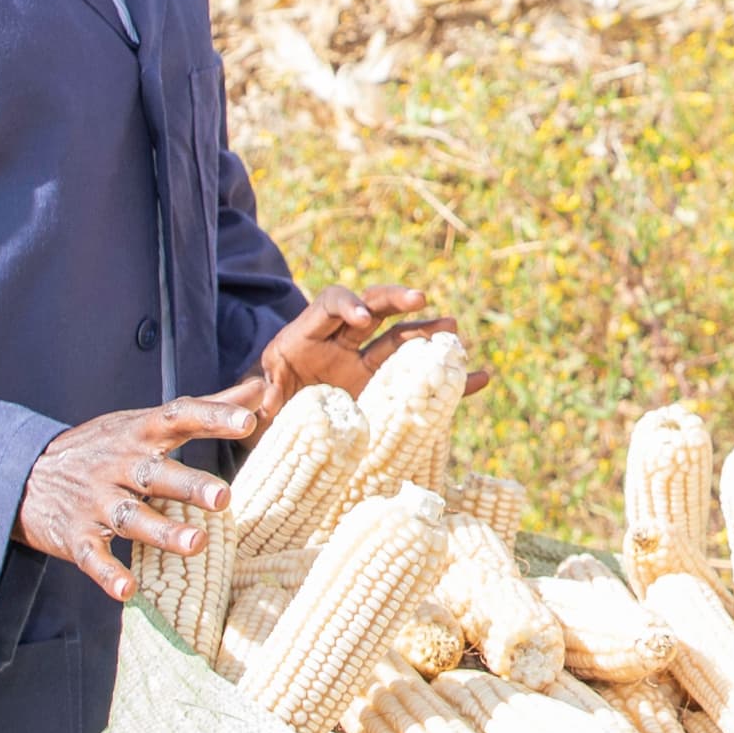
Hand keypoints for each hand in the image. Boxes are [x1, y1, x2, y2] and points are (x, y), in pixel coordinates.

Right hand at [18, 396, 262, 599]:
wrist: (25, 476)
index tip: (249, 421)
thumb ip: (205, 408)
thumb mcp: (145, 422)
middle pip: (155, 474)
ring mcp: (95, 502)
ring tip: (196, 545)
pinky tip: (128, 589)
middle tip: (223, 498)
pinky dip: (108, 573)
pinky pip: (92, 556)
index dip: (212, 418)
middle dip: (188, 486)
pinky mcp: (75, 536)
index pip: (178, 418)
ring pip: (130, 517)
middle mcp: (118, 466)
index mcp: (138, 434)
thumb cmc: (104, 448)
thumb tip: (259, 391)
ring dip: (162, 533)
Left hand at [239, 283, 481, 417]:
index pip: (327, 305)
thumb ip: (257, 402)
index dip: (344, 304)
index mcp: (304, 338)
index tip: (361, 317)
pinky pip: (420, 380)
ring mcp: (363, 365)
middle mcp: (339, 343)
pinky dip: (449, 380)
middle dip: (394, 300)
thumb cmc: (260, 415)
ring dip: (427, 333)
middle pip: (371, 308)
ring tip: (453, 333)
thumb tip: (256, 408)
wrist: (274, 433)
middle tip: (419, 299)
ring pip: (400, 339)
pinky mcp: (382, 390)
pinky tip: (479, 377)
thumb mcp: (254, 406)